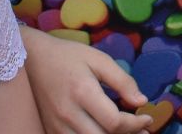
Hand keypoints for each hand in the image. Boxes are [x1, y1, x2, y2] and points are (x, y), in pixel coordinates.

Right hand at [21, 29, 152, 133]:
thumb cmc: (68, 55)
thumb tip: (141, 100)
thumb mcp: (98, 59)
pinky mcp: (50, 130)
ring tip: (126, 133)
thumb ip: (121, 80)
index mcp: (82, 92)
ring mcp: (57, 125)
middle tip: (143, 131)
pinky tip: (105, 132)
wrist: (33, 59)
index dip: (135, 124)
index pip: (114, 122)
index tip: (148, 118)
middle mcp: (68, 113)